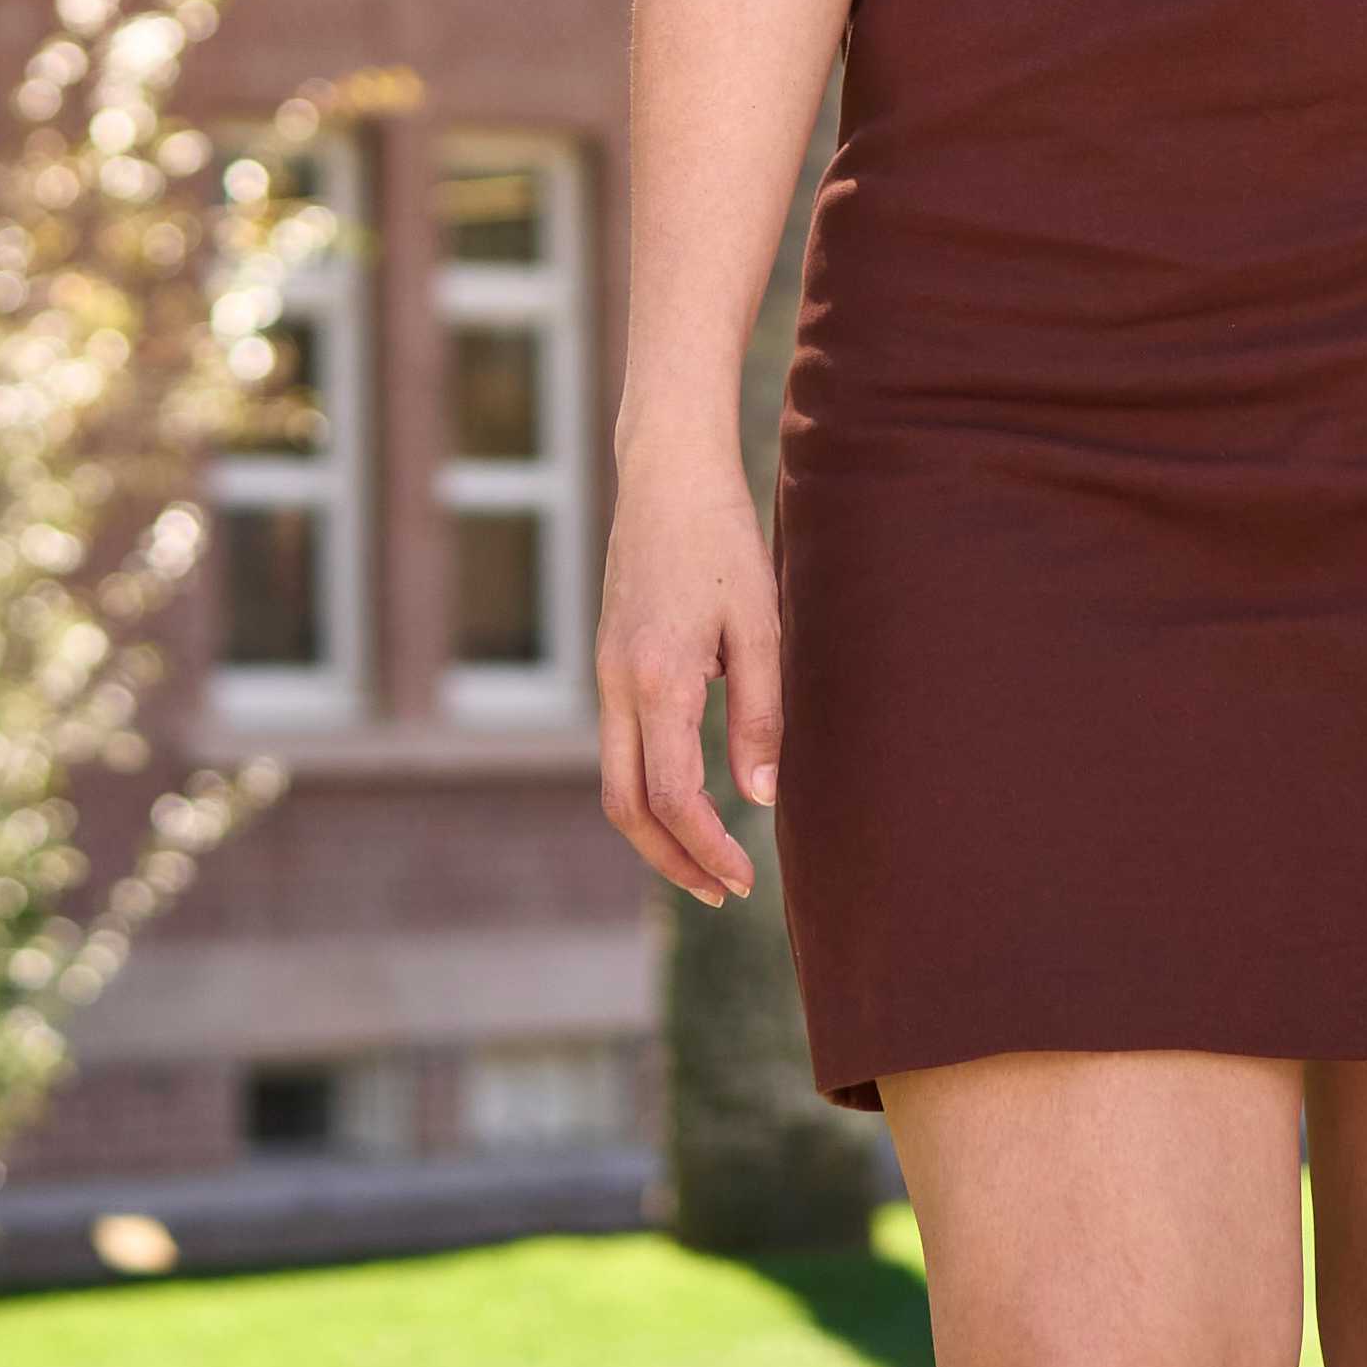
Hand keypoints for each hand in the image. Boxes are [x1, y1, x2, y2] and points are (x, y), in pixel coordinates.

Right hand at [597, 453, 781, 907]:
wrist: (666, 474)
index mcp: (656, 680)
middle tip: (721, 891)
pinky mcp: (610, 663)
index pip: (672, 797)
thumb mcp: (758, 625)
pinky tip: (691, 797)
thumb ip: (760, 715)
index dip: (707, 848)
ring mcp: (606, 675)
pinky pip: (620, 747)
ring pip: (616, 781)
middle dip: (671, 860)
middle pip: (625, 806)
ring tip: (708, 860)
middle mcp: (617, 685)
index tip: (744, 878)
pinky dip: (649, 788)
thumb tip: (761, 799)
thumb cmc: (721, 540)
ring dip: (657, 831)